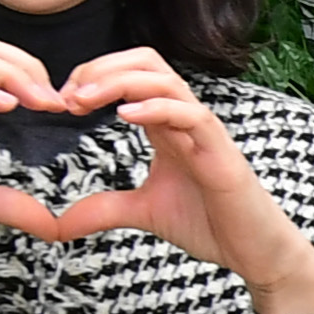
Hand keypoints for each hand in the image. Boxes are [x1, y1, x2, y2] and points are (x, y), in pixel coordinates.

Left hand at [33, 49, 313, 313]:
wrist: (254, 251)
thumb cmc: (211, 224)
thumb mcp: (144, 213)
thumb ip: (104, 209)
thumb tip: (58, 224)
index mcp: (167, 124)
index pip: (131, 74)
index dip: (93, 77)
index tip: (63, 101)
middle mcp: (185, 118)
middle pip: (146, 62)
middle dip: (101, 68)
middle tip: (68, 94)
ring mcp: (204, 132)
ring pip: (165, 79)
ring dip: (119, 82)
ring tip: (84, 99)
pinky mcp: (220, 153)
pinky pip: (191, 114)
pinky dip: (157, 108)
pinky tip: (125, 116)